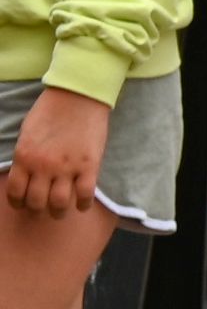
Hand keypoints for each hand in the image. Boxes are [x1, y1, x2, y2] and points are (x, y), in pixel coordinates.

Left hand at [1, 84, 107, 214]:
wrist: (78, 97)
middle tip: (42, 209)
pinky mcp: (89, 166)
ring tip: (60, 211)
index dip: (18, 203)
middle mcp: (43, 166)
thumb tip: (28, 175)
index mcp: (24, 157)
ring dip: (58, 212)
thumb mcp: (27, 134)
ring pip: (59, 204)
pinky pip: (84, 194)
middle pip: (36, 202)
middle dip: (37, 210)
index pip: (16, 192)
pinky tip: (81, 205)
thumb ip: (26, 156)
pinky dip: (82, 204)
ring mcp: (67, 168)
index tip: (24, 204)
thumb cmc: (50, 111)